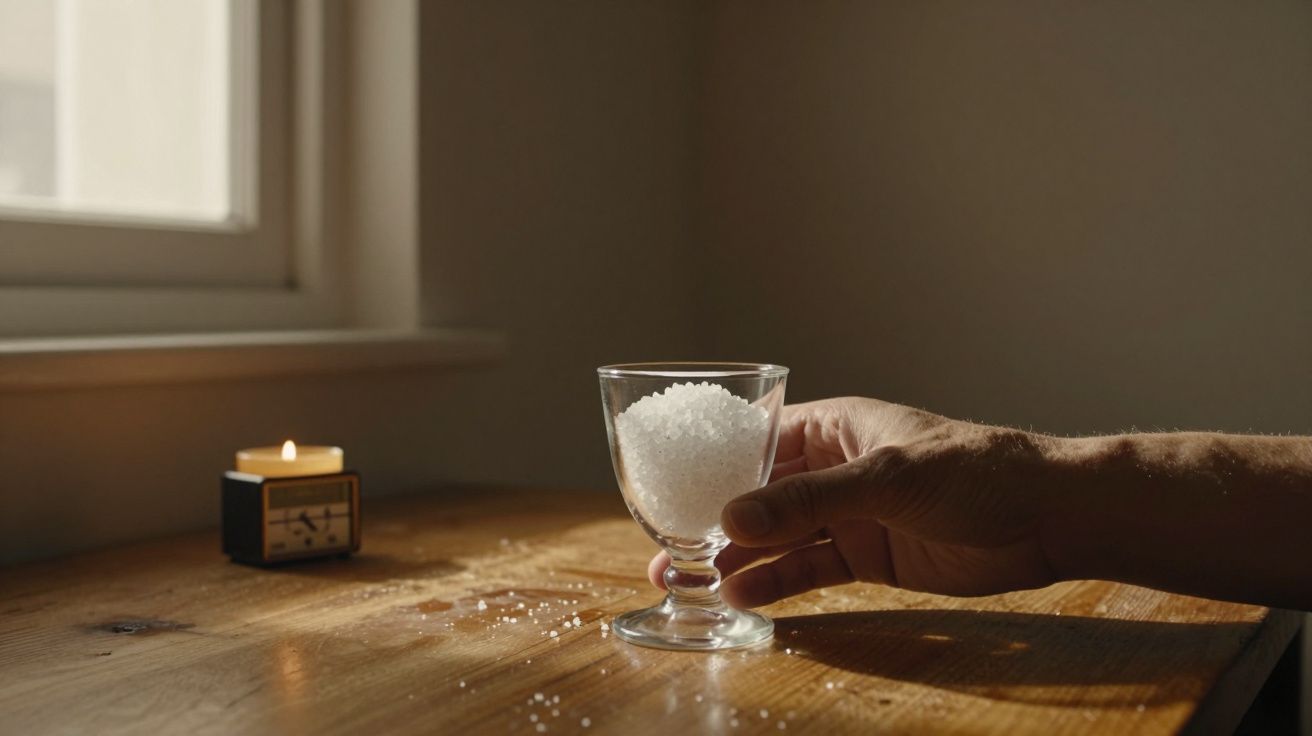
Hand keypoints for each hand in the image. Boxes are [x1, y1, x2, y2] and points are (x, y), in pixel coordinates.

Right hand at [648, 397, 1061, 606]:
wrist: (1047, 517)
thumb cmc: (972, 470)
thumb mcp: (886, 477)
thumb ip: (809, 501)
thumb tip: (731, 521)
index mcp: (834, 428)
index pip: (756, 442)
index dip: (711, 467)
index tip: (666, 492)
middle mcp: (833, 470)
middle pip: (760, 496)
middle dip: (713, 522)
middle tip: (664, 552)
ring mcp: (849, 515)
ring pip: (779, 538)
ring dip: (737, 559)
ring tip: (690, 585)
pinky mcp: (868, 557)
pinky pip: (810, 568)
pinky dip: (777, 583)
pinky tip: (743, 597)